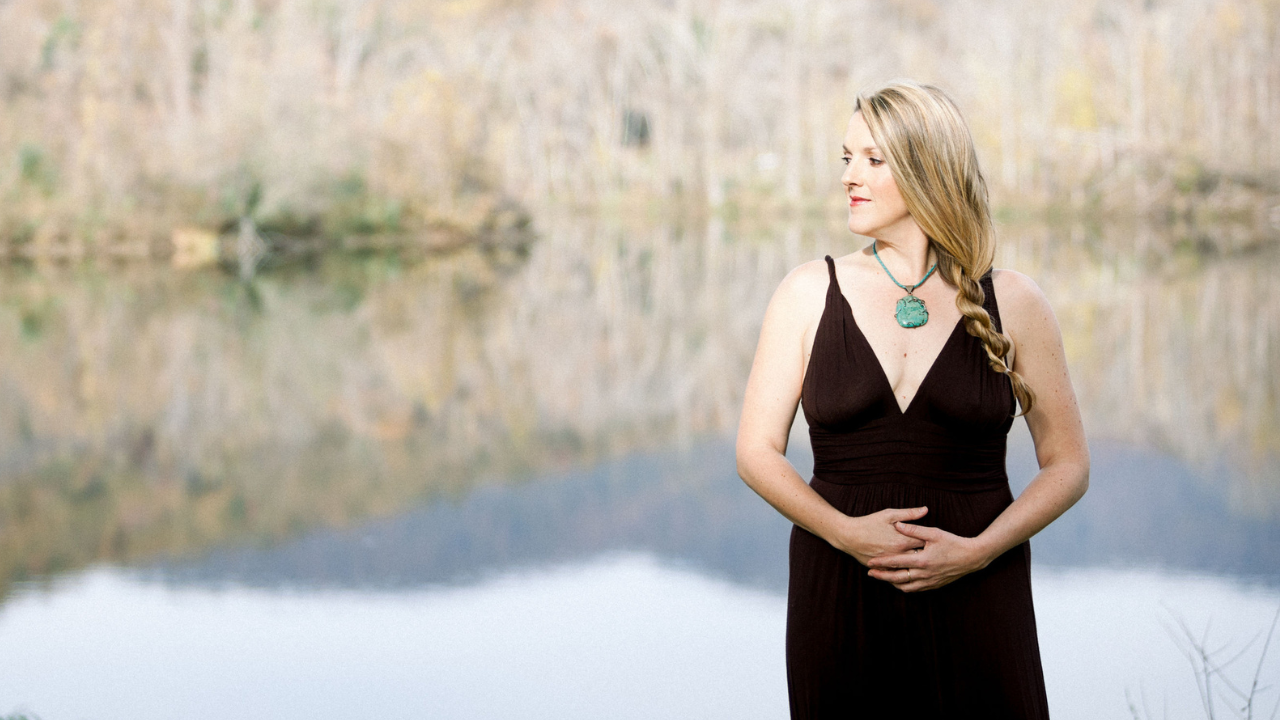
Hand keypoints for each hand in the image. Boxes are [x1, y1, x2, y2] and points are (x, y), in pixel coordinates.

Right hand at [833, 506, 928, 565]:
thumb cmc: (869, 523)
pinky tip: (910, 571)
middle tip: (933, 552)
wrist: (848, 536)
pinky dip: (904, 573)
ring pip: (910, 569)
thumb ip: (909, 513)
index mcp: (903, 540)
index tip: (936, 540)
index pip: (925, 542)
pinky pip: (898, 575)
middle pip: (920, 557)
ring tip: (923, 562)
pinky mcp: (883, 569)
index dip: (932, 541)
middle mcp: (899, 554)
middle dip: (927, 555)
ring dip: (917, 566)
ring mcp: (891, 564)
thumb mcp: (889, 514)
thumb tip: (926, 510)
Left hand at [865, 521, 991, 592]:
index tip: (870, 562)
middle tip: (870, 573)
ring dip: (893, 583)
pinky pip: (916, 589)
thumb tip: (897, 524)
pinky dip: (905, 586)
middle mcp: (925, 574)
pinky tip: (900, 582)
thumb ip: (914, 530)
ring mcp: (930, 581)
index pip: (897, 563)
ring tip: (883, 577)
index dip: (882, 562)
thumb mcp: (934, 533)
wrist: (972, 557)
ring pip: (906, 587)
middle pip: (897, 578)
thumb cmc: (953, 542)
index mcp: (923, 560)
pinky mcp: (935, 585)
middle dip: (882, 576)